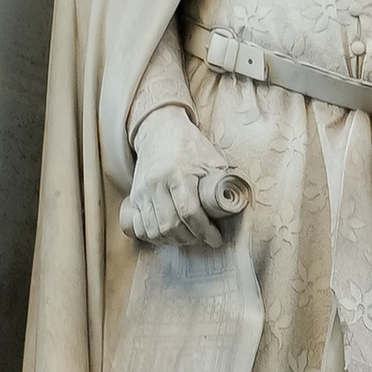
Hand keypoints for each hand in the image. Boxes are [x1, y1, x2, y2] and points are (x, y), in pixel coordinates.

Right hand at [122, 106, 235, 249]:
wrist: (160, 130)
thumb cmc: (190, 147)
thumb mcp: (211, 159)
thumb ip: (222, 182)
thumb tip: (237, 206)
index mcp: (178, 173)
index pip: (189, 212)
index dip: (205, 232)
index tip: (216, 239)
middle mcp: (157, 183)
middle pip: (171, 225)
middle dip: (190, 238)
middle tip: (202, 237)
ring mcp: (143, 191)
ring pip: (155, 230)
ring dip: (173, 240)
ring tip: (187, 237)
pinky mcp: (135, 197)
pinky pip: (140, 227)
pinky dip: (154, 237)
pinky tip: (168, 235)